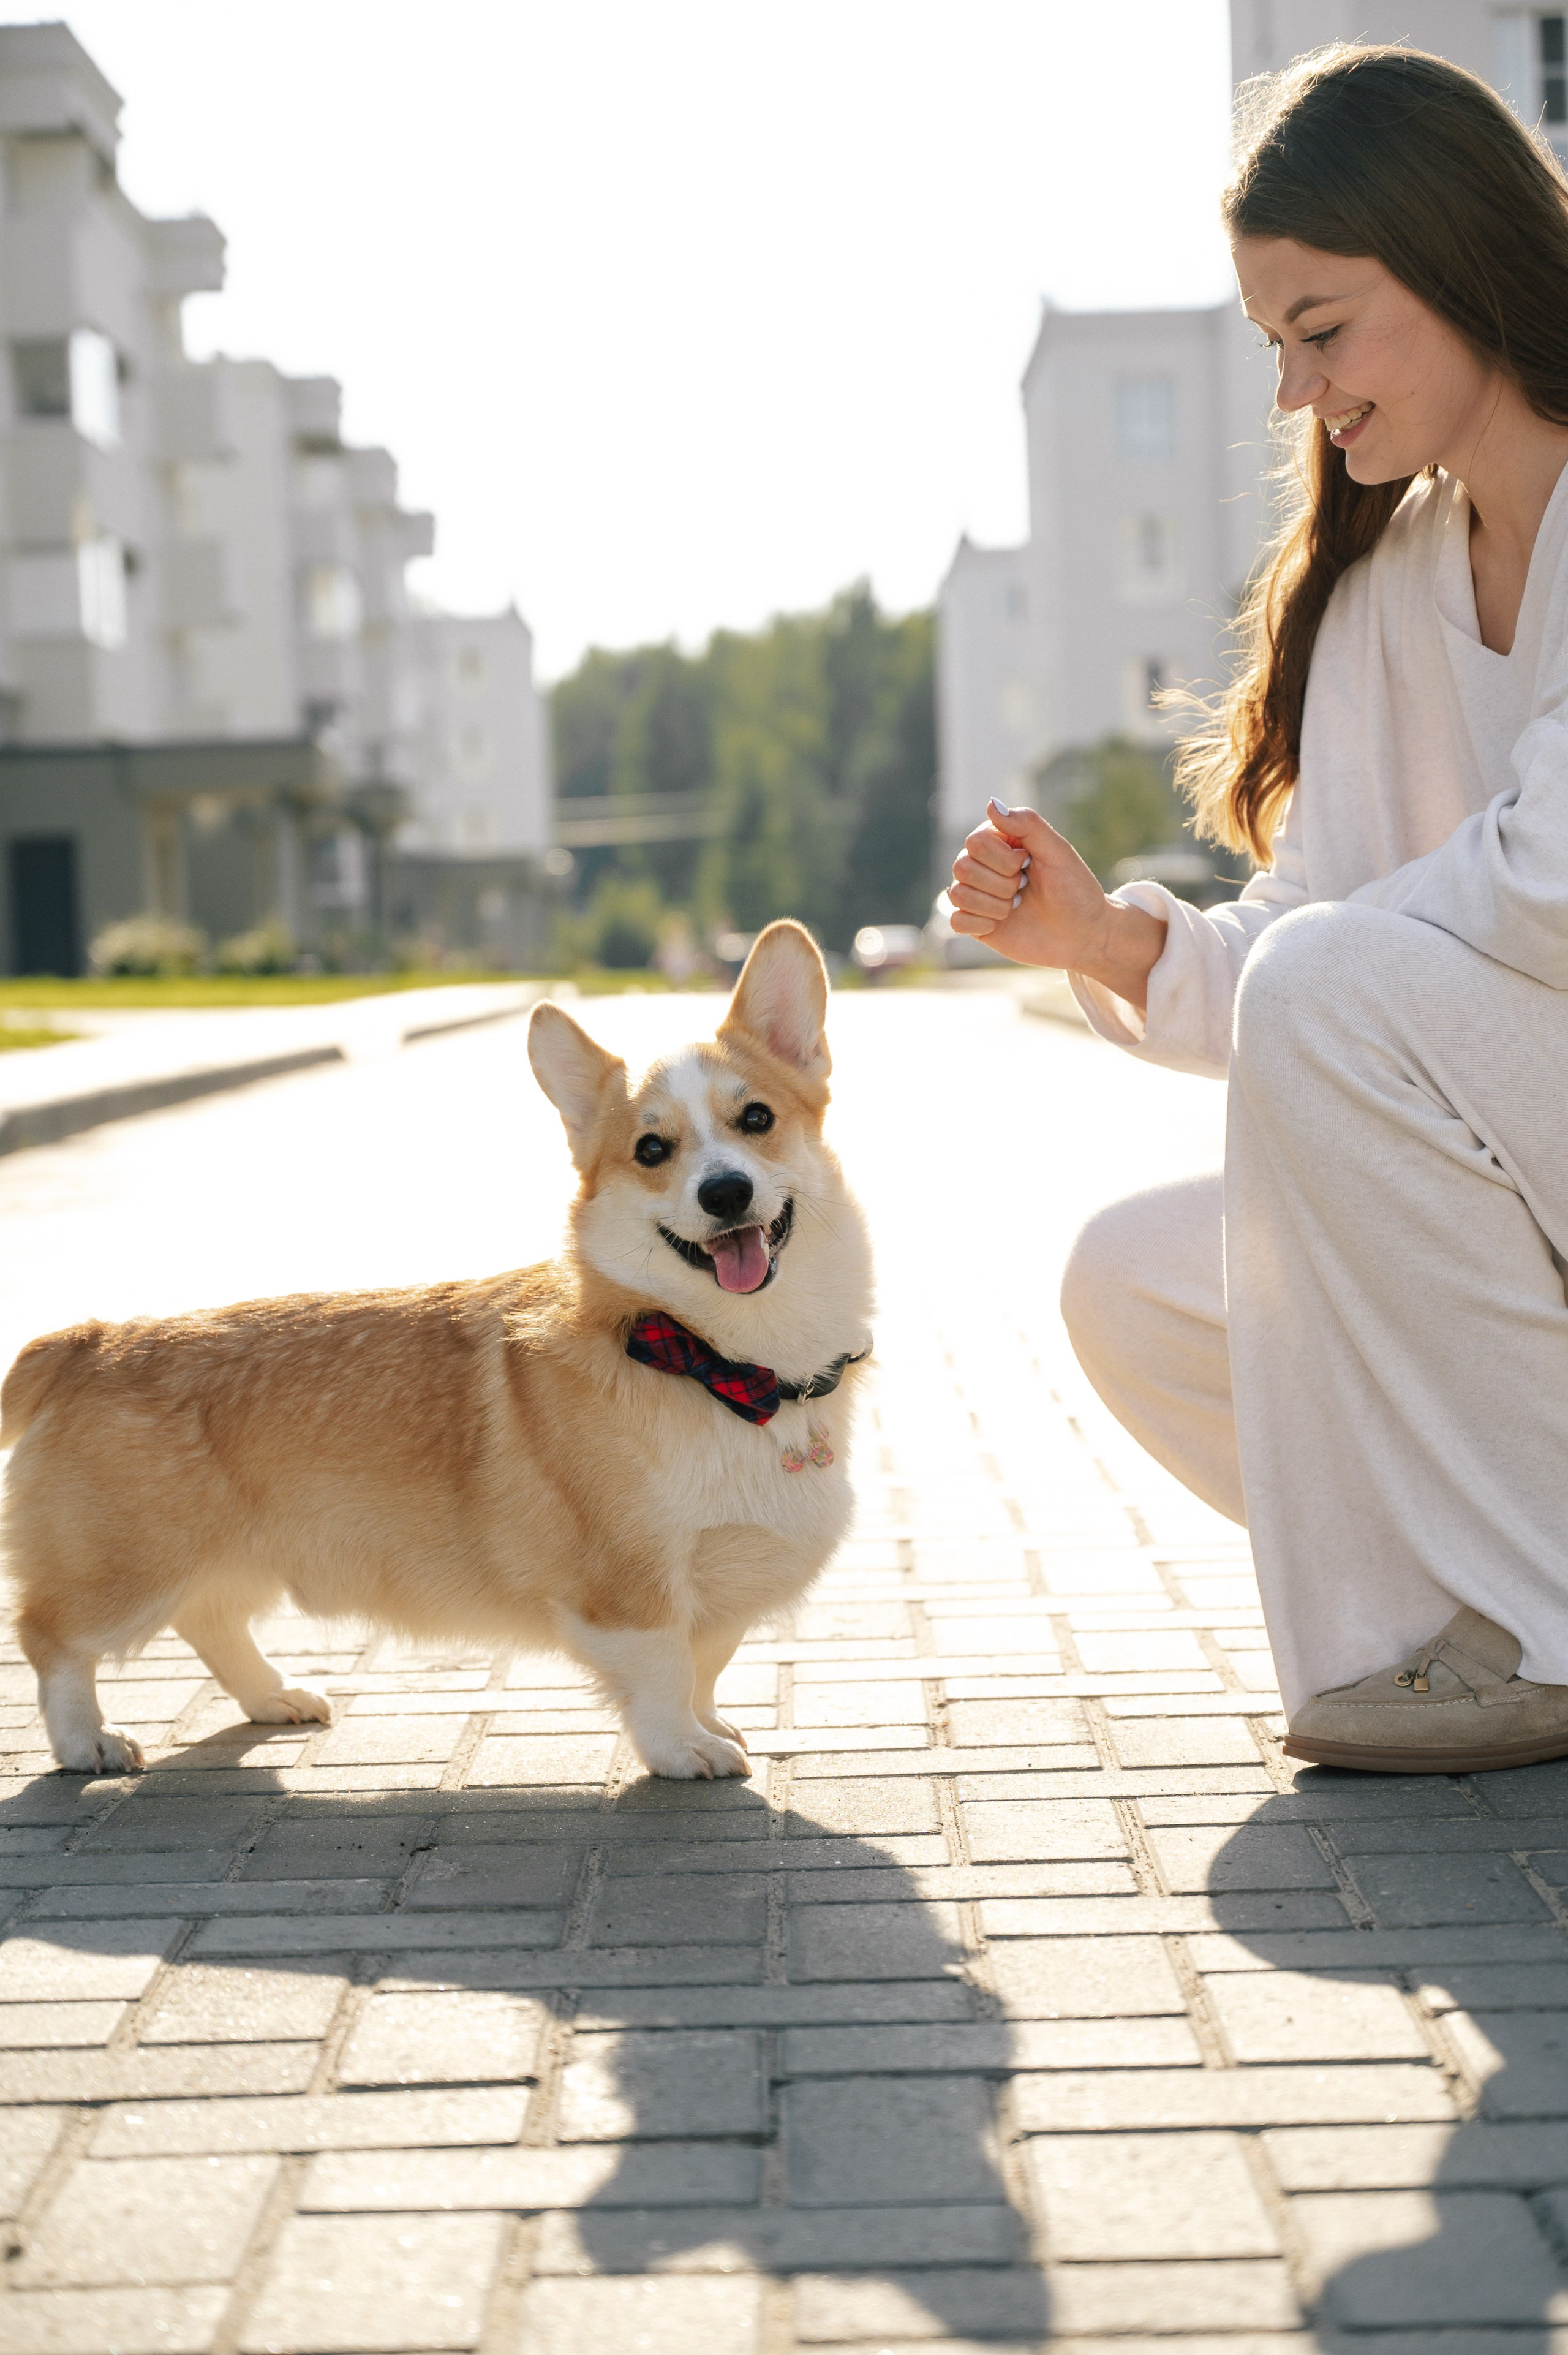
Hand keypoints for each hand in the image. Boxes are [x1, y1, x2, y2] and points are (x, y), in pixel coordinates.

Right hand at [948, 800, 1168, 1011]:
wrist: (1083, 934)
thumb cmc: (1074, 890)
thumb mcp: (1057, 852)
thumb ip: (1027, 824)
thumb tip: (991, 804)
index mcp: (998, 842)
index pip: (975, 842)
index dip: (1004, 859)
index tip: (1028, 863)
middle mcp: (982, 866)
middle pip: (962, 867)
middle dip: (1002, 883)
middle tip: (1025, 887)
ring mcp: (976, 896)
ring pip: (957, 894)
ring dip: (995, 904)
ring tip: (1016, 905)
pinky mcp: (974, 925)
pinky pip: (956, 921)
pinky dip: (982, 923)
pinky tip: (1001, 923)